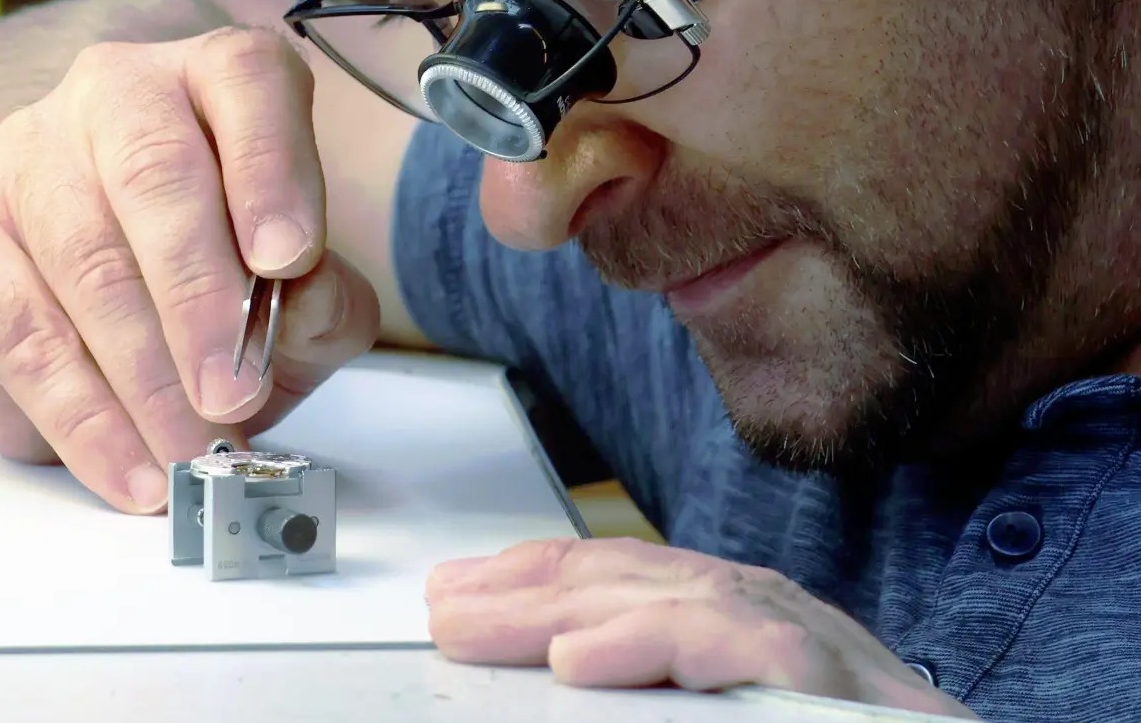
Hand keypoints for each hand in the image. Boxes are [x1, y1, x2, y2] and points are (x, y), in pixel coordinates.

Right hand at [0, 26, 380, 512]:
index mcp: (210, 82)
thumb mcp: (294, 292)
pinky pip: (21, 332)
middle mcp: (112, 97)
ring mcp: (25, 161)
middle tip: (233, 392)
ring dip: (144, 375)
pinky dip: (83, 417)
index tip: (290, 258)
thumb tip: (300, 304)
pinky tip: (130, 467)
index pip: (246, 80)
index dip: (272, 168)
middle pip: (153, 173)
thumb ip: (319, 297)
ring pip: (85, 259)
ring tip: (192, 449)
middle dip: (199, 297)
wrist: (77, 297)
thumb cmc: (207, 280)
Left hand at [425, 538, 979, 718]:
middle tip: (443, 612)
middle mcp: (766, 616)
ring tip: (481, 630)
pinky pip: (748, 647)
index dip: (532, 579)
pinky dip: (664, 646)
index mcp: (730, 623)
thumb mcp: (711, 707)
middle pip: (632, 578)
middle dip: (527, 591)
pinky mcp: (841, 684)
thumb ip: (651, 692)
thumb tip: (557, 676)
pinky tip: (589, 660)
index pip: (620, 578)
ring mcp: (809, 643)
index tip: (455, 594)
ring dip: (568, 612)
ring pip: (676, 600)